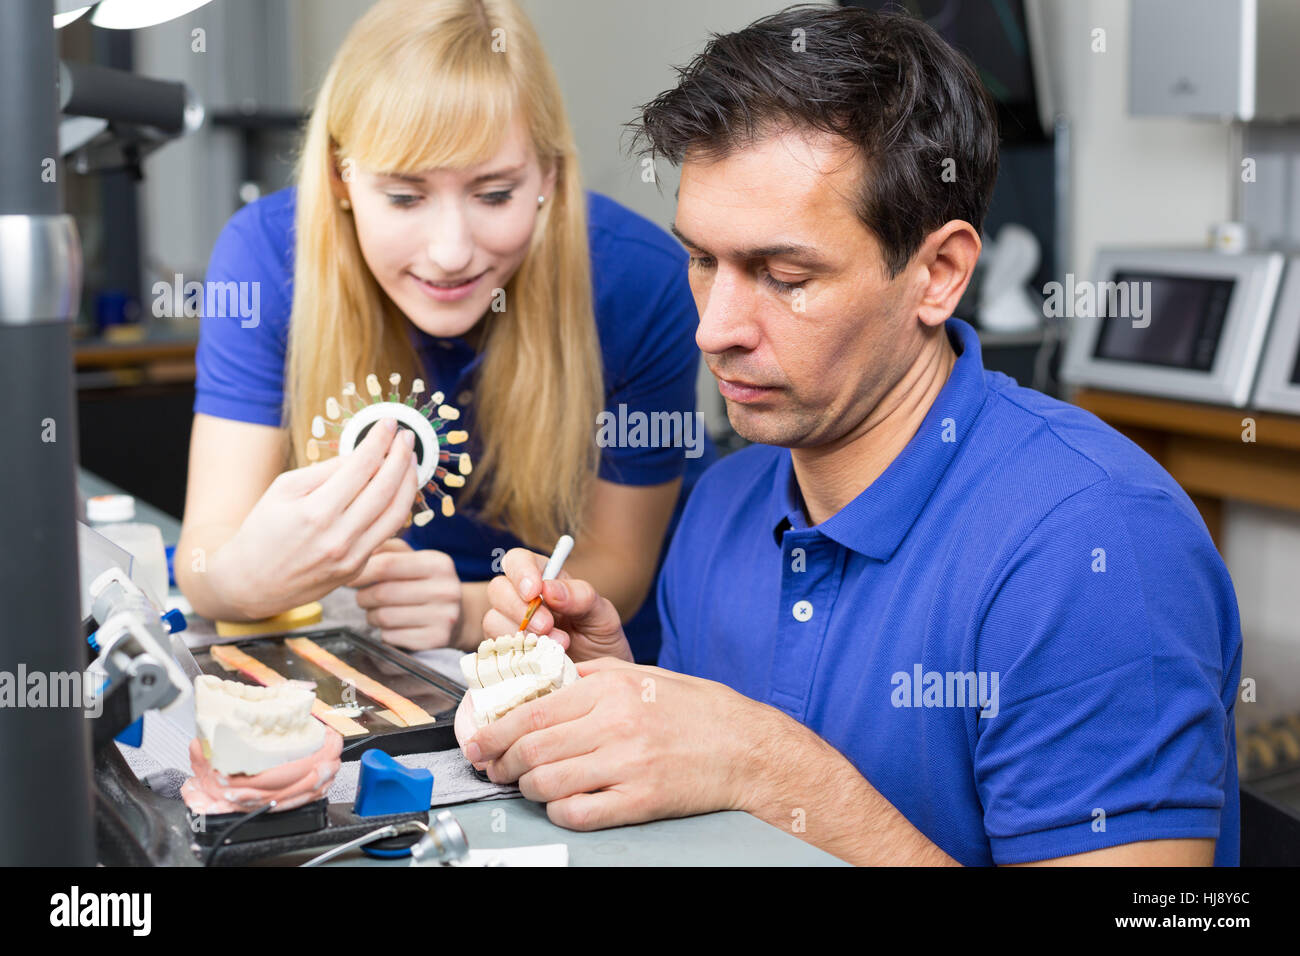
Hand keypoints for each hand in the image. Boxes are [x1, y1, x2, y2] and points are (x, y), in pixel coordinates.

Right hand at [211, 418, 418, 618]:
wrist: (251, 583)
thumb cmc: (262, 531)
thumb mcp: (284, 489)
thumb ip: (326, 471)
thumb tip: (363, 455)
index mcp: (315, 512)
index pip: (360, 467)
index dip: (379, 441)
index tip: (388, 424)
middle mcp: (338, 537)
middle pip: (385, 488)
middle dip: (401, 456)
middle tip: (406, 437)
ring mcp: (351, 556)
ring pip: (396, 513)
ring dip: (409, 482)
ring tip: (410, 460)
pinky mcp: (357, 568)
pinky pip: (387, 532)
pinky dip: (397, 507)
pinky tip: (397, 489)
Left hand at [350, 538, 460, 649]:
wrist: (458, 615)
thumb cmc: (426, 583)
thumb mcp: (415, 559)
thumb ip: (387, 550)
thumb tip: (359, 553)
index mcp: (439, 563)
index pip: (387, 565)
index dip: (361, 572)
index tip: (349, 578)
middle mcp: (445, 589)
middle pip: (382, 593)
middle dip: (363, 597)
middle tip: (362, 597)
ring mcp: (444, 617)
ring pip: (384, 617)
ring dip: (371, 616)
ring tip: (376, 611)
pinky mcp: (436, 639)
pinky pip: (391, 636)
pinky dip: (384, 632)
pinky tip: (392, 626)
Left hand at [466, 658, 766, 829]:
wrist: (748, 748)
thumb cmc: (698, 711)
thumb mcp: (643, 676)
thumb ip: (592, 678)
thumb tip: (542, 687)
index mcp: (612, 688)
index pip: (532, 711)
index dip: (495, 731)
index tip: (480, 741)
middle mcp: (615, 723)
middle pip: (532, 749)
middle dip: (502, 763)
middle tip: (496, 769)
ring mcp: (627, 763)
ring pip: (547, 783)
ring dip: (528, 789)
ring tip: (531, 786)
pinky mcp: (640, 799)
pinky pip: (578, 812)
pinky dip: (559, 812)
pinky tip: (562, 804)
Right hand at [481, 548, 632, 661]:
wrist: (599, 683)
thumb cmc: (600, 642)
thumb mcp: (602, 616)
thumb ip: (581, 597)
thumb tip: (549, 589)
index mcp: (545, 580)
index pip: (518, 560)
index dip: (521, 571)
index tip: (534, 592)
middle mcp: (521, 601)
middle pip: (498, 589)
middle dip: (519, 607)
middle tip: (547, 626)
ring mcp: (509, 628)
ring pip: (493, 619)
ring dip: (522, 634)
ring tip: (558, 647)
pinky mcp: (505, 655)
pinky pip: (495, 650)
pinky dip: (517, 655)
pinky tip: (541, 661)